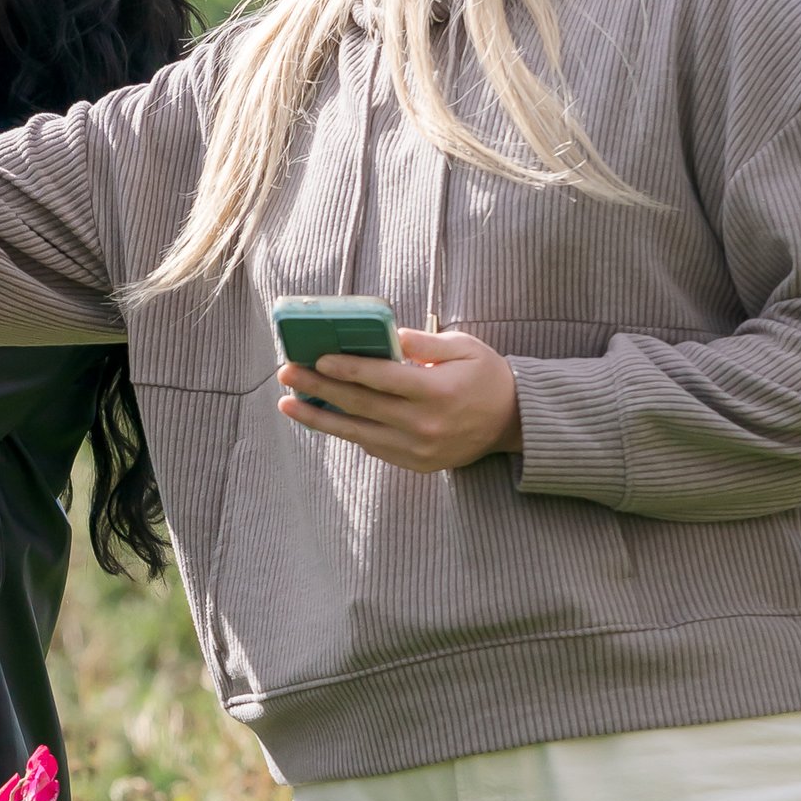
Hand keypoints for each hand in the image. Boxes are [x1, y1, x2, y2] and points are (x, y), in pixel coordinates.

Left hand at [277, 326, 522, 474]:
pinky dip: (346, 430)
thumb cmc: (486, 376)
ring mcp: (417, 449)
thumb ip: (423, 343)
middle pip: (361, 405)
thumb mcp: (463, 349)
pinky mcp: (415, 463)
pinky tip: (322, 416)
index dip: (348, 369)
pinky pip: (372, 445)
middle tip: (287, 374)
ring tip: (287, 404)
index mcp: (437, 391)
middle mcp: (424, 424)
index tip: (317, 359)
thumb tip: (386, 336)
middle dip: (319, 388)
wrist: (513, 422)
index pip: (383, 379)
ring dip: (318, 418)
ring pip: (357, 432)